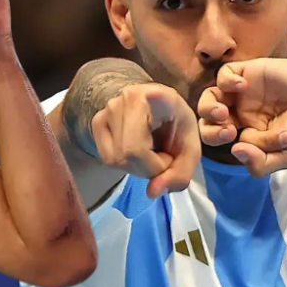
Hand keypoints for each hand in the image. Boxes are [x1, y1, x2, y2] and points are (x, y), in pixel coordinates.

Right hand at [91, 83, 200, 197]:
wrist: (157, 114)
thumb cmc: (175, 129)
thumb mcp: (189, 153)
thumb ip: (179, 175)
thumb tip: (152, 192)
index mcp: (163, 98)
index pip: (156, 98)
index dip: (155, 98)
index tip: (154, 93)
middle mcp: (131, 97)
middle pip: (132, 152)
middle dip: (151, 168)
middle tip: (163, 158)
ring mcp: (109, 107)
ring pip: (118, 159)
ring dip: (138, 168)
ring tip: (149, 153)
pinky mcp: (97, 120)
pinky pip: (107, 158)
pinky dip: (123, 164)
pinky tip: (134, 151)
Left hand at [197, 59, 286, 175]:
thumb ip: (262, 162)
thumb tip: (236, 151)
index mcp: (248, 132)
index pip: (220, 139)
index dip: (220, 142)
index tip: (239, 142)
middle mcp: (242, 112)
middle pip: (209, 120)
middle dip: (209, 129)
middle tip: (227, 131)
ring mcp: (244, 92)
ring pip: (210, 96)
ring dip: (209, 107)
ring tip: (223, 112)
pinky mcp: (251, 71)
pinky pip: (225, 73)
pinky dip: (226, 80)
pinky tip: (243, 86)